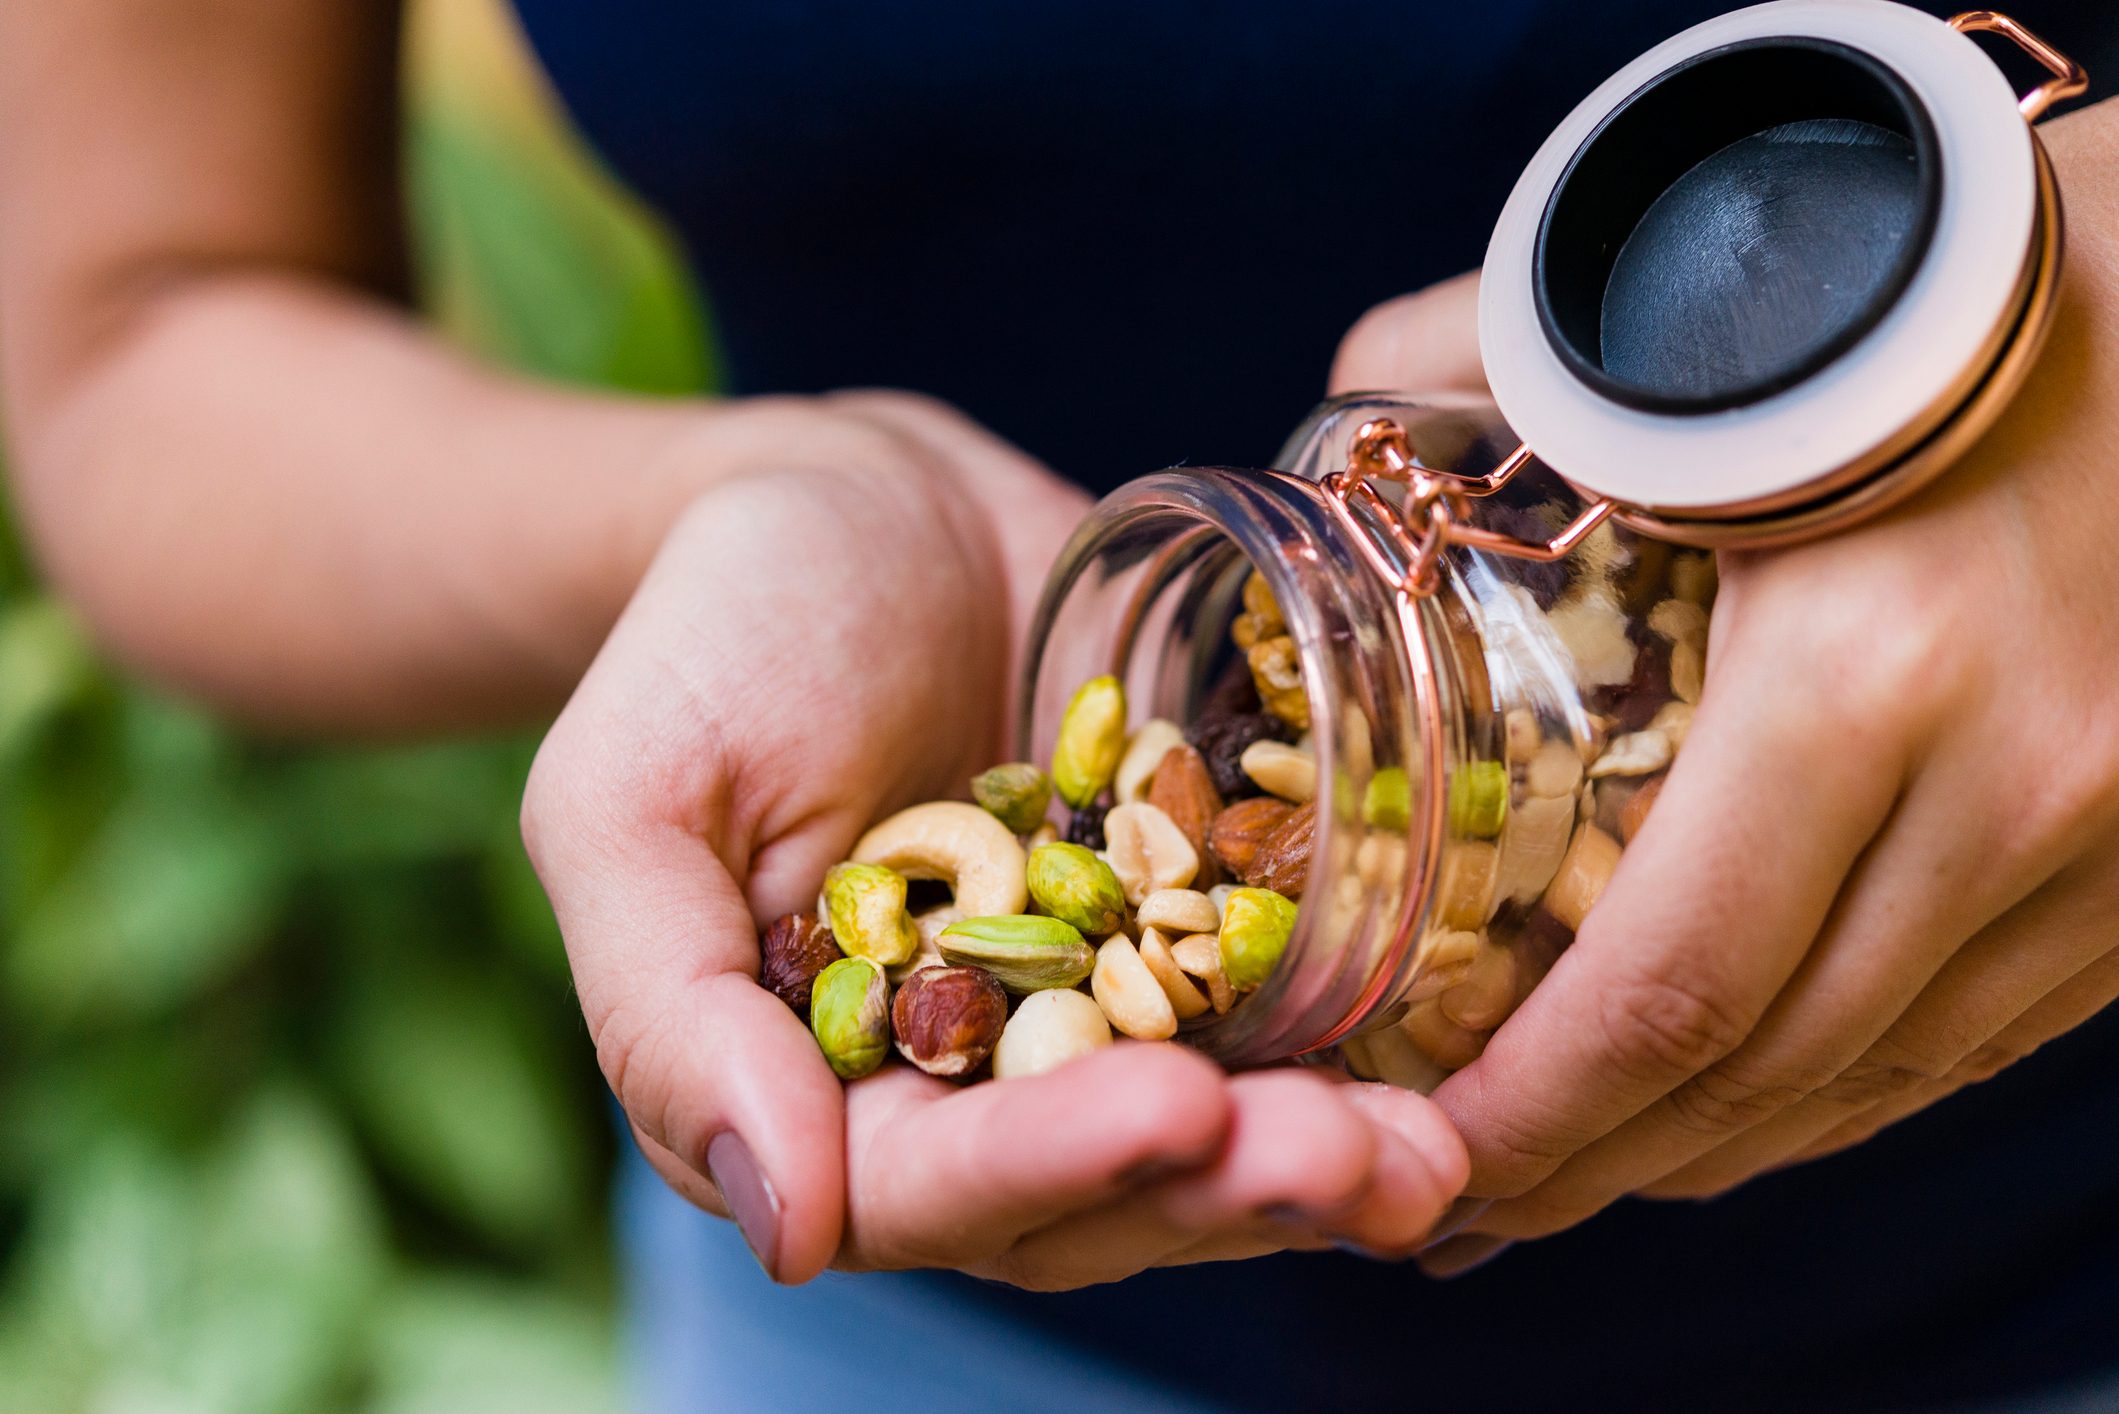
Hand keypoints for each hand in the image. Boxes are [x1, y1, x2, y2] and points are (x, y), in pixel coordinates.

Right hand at [523, 390, 1466, 1286]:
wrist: (853, 506)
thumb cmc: (710, 641)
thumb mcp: (628, 803)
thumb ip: (669, 1020)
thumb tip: (785, 1227)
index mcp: (823, 1091)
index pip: (932, 1188)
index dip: (1053, 1166)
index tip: (1174, 1111)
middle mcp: (970, 1085)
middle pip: (1101, 1191)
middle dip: (1230, 1184)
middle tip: (1366, 1157)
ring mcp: (1098, 1008)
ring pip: (1212, 1128)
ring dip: (1323, 1151)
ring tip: (1435, 1144)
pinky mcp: (1191, 923)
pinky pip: (1280, 1004)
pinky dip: (1367, 1037)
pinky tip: (1461, 1047)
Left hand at [1333, 99, 2118, 1269]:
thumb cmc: (1931, 277)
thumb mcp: (1699, 330)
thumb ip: (1483, 362)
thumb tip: (1335, 426)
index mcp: (1866, 676)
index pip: (1672, 987)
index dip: (1538, 1117)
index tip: (1427, 1161)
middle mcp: (2018, 790)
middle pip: (1772, 1071)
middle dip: (1601, 1163)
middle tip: (1467, 1201)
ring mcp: (2117, 839)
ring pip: (1886, 1077)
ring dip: (1720, 1147)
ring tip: (1584, 1174)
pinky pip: (1989, 1031)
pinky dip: (1852, 1088)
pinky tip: (1756, 1102)